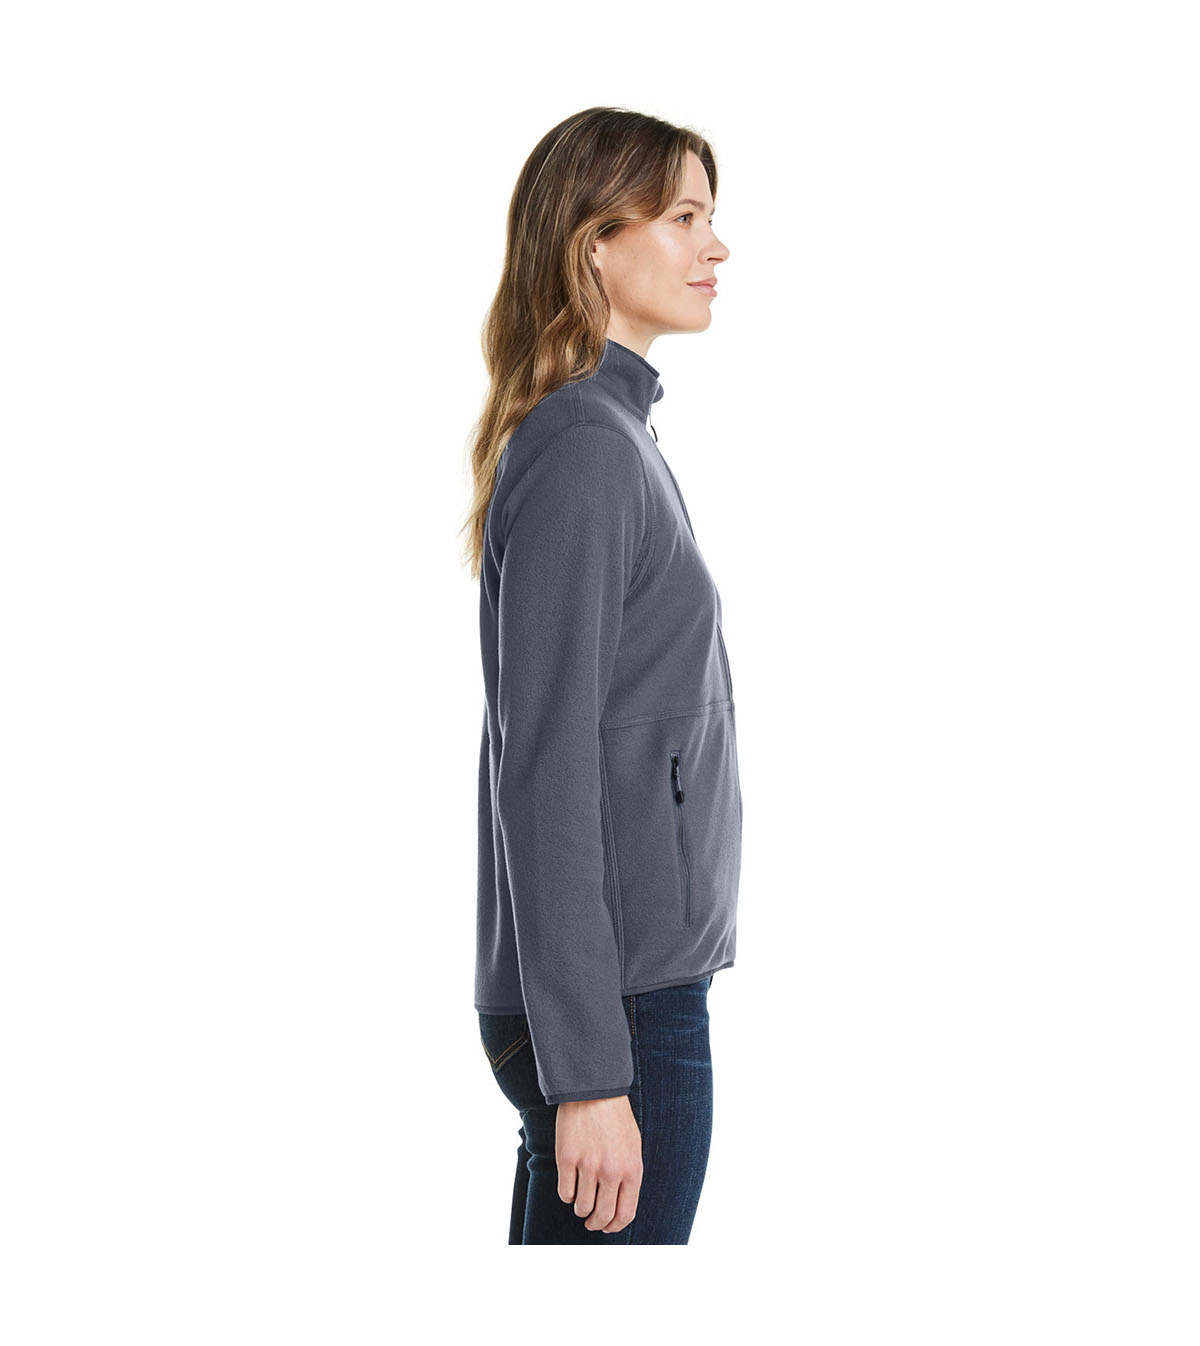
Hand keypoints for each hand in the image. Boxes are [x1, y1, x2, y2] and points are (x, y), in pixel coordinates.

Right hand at [555, 1095, 642, 1233]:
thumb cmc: (615, 1118)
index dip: (615, 1226)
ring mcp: (588, 1165)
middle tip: (590, 1222)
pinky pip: (565, 1193)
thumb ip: (628, 1176)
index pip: (625, 1213)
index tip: (607, 1227)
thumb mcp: (633, 1147)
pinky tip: (570, 1186)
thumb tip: (620, 1207)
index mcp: (632, 1170)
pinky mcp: (567, 1159)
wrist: (594, 1090)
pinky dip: (567, 1195)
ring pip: (582, 1207)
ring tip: (580, 1202)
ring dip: (581, 1209)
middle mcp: (611, 1171)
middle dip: (595, 1224)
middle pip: (602, 1215)